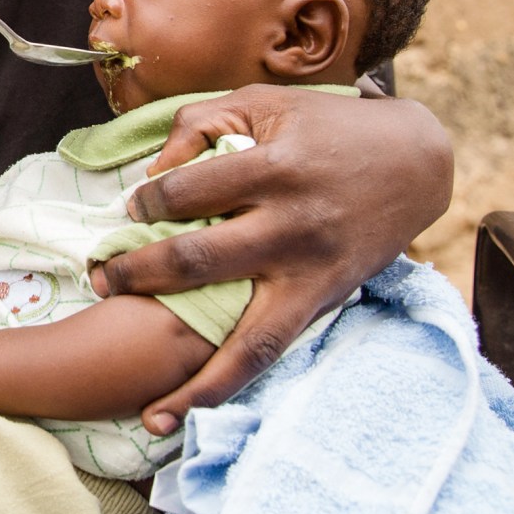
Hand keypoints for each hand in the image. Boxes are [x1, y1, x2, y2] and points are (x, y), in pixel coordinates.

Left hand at [96, 85, 452, 432]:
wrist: (415, 162)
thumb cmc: (326, 127)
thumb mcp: (262, 102)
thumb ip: (197, 125)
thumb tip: (149, 174)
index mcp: (274, 168)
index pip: (185, 193)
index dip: (144, 202)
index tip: (130, 210)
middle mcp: (292, 227)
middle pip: (197, 260)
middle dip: (136, 273)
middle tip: (99, 280)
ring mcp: (311, 273)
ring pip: (245, 338)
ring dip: (190, 375)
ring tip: (145, 410)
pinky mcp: (325, 301)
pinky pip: (273, 352)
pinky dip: (230, 386)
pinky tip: (189, 411)